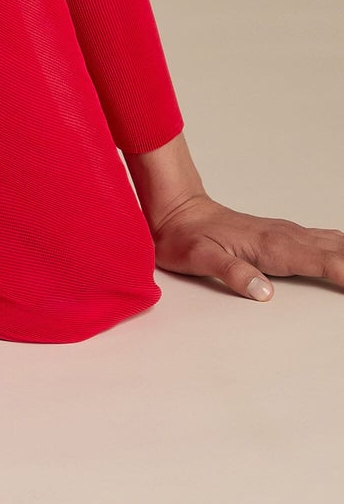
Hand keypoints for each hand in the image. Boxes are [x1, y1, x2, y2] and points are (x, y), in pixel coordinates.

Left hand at [148, 190, 343, 301]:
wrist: (176, 211)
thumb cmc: (186, 237)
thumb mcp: (200, 258)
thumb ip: (232, 273)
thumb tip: (263, 292)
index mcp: (272, 246)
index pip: (324, 263)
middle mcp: (286, 237)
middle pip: (339, 251)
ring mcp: (286, 234)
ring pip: (335, 243)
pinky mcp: (283, 235)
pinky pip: (324, 241)